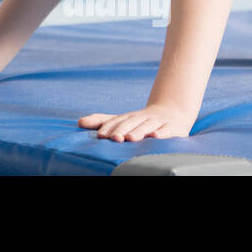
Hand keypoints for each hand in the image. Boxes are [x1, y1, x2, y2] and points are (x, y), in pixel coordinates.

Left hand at [78, 102, 196, 141]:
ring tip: (131, 138)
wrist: (172, 112)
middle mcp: (142, 118)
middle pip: (130, 123)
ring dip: (139, 131)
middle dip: (122, 130)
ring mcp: (157, 122)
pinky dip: (161, 133)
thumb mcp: (122, 120)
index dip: (109, 128)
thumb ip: (102, 121)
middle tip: (114, 138)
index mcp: (129, 117)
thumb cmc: (140, 120)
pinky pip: (166, 130)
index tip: (101, 136)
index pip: (117, 121)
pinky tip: (155, 136)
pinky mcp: (172, 128)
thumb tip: (78, 122)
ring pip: (147, 126)